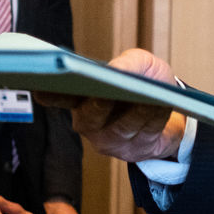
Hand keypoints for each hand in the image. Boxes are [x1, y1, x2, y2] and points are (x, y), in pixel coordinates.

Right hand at [52, 48, 185, 161]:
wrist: (172, 107)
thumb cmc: (146, 82)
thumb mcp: (141, 63)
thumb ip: (130, 62)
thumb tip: (118, 70)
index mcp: (81, 99)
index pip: (60, 98)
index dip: (50, 95)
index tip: (42, 88)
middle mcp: (90, 123)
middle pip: (89, 118)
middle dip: (97, 105)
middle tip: (104, 93)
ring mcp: (111, 141)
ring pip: (121, 128)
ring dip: (134, 112)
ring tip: (144, 97)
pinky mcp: (135, 151)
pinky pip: (145, 134)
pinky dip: (153, 118)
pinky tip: (161, 105)